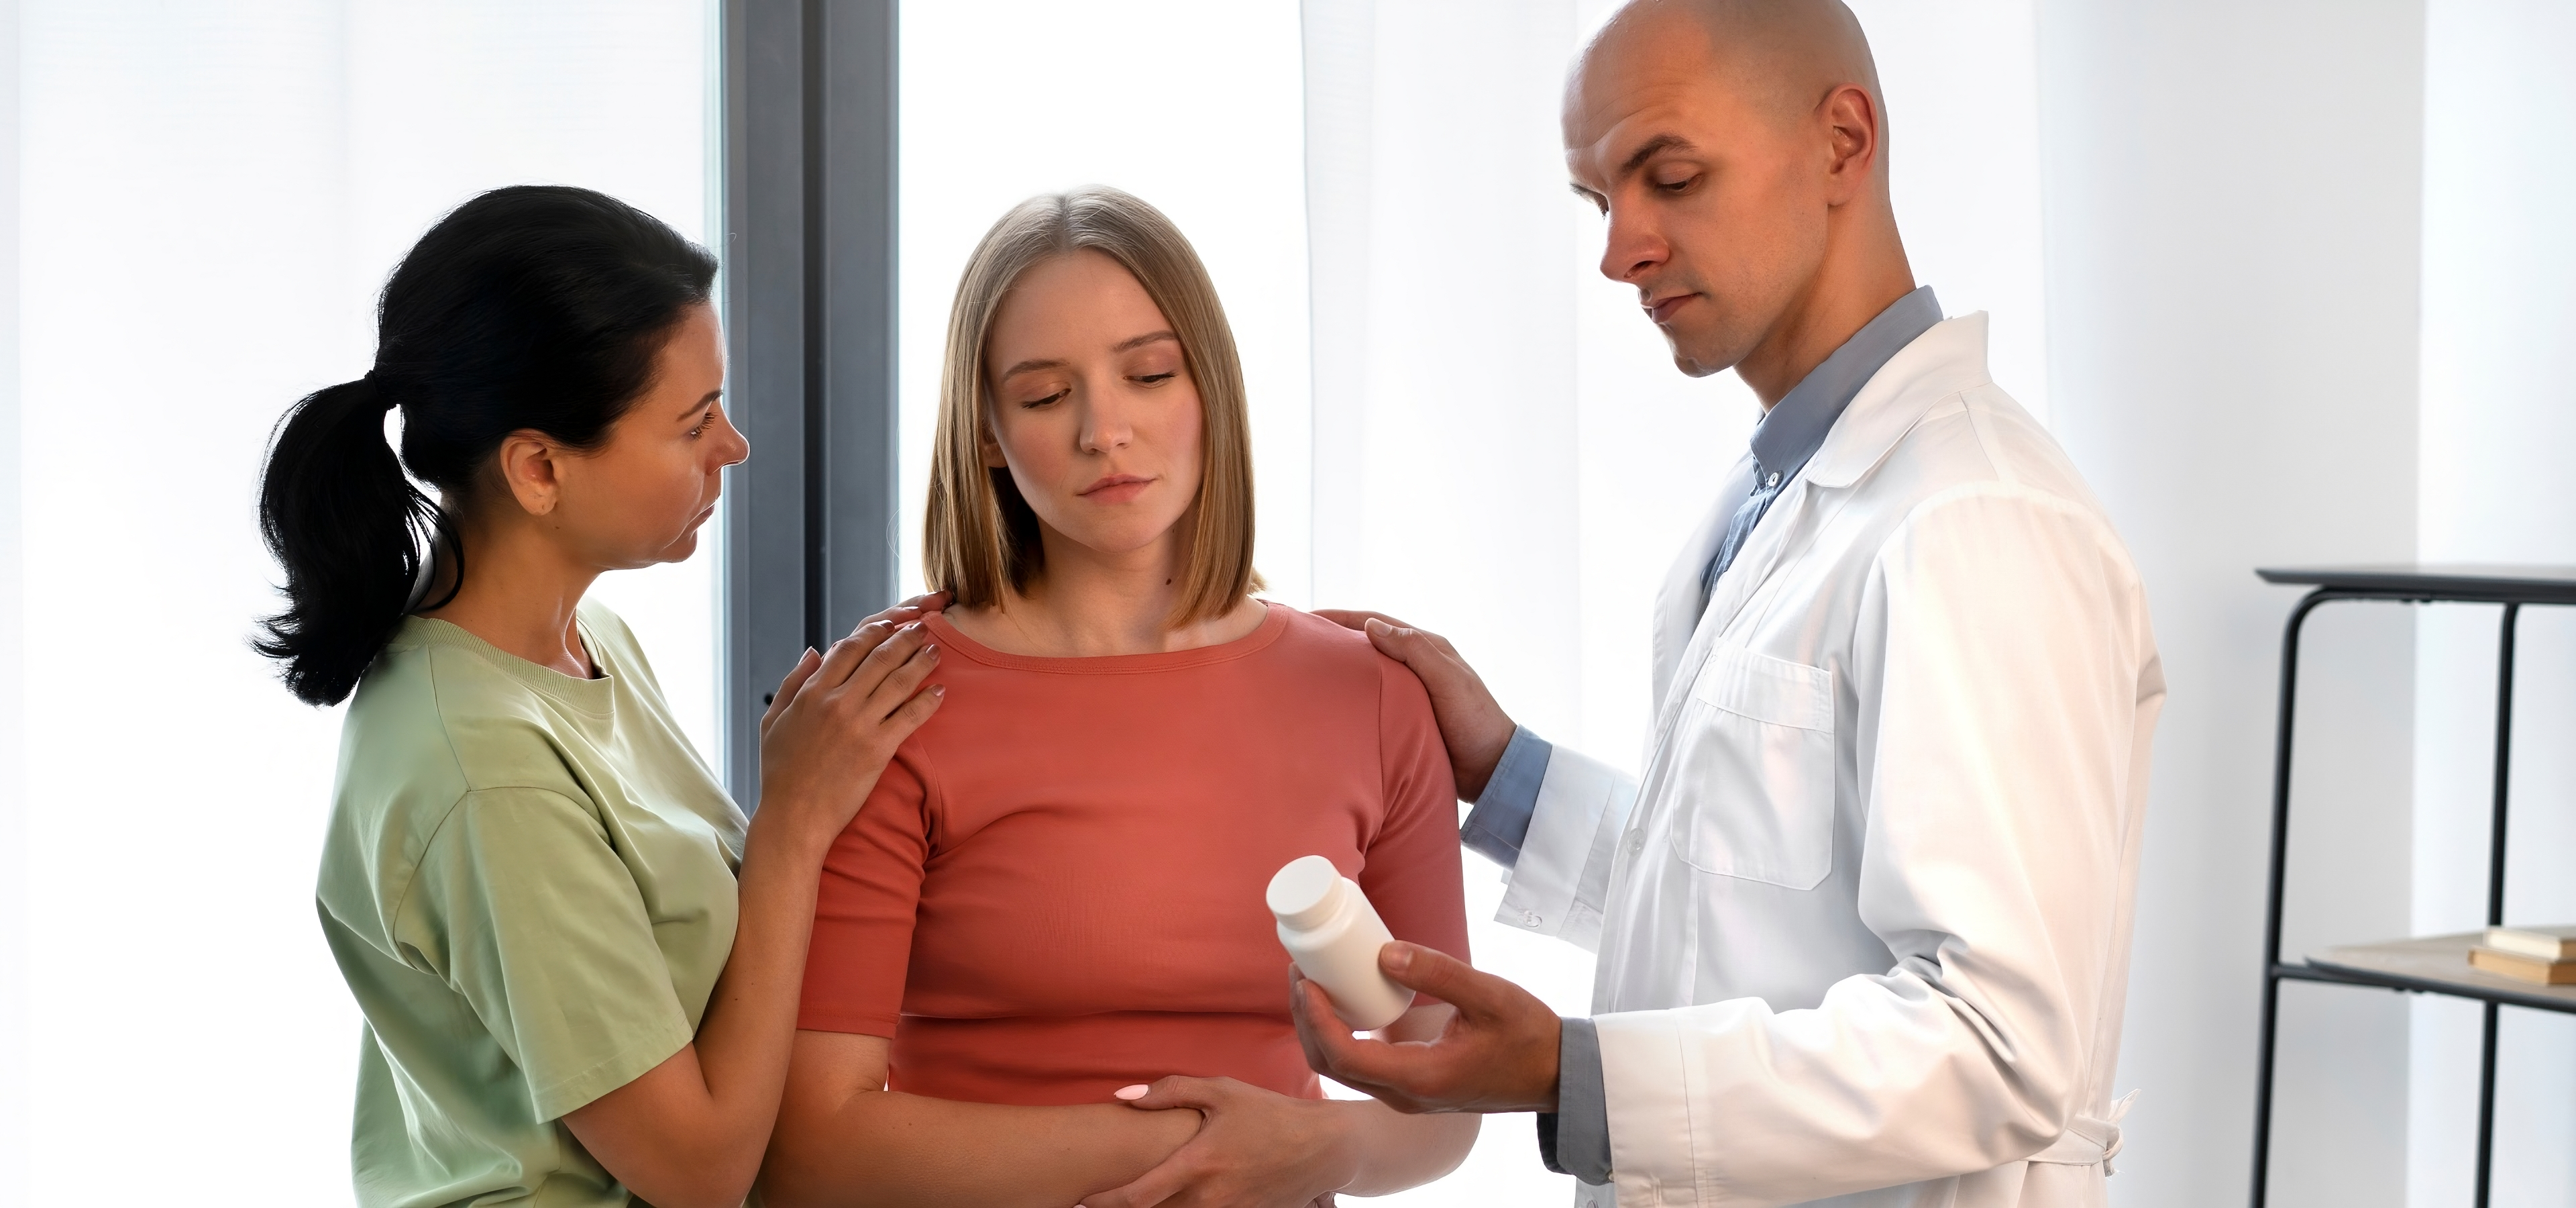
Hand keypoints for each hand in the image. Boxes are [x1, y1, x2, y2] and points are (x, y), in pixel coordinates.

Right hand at [754, 593, 951, 844]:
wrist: (795, 817)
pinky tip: (939, 691)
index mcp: (811, 693)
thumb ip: (792, 682)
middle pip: (878, 657)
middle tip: (922, 629)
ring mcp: (859, 724)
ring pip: (898, 680)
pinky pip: (909, 716)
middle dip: (904, 638)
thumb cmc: (781, 773)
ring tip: (936, 651)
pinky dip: (927, 700)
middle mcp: (837, 702)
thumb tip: (814, 651)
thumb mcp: (773, 722)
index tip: (890, 625)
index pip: (848, 648)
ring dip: (920, 661)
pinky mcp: (878, 748)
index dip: (873, 632)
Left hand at [1079, 1077, 1356, 1207]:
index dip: (1103, 1202)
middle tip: (1099, 1201)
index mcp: (1198, 1163)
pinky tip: (1172, 1202)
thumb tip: (1122, 1097)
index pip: (1136, 1197)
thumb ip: (1169, 1091)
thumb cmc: (1268, 1113)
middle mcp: (1210, 1198)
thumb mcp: (1221, 1091)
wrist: (1323, 1147)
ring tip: (1134, 1202)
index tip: (1083, 1197)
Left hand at [1290, 942, 1559, 1114]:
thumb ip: (1438, 973)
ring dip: (1319, 1027)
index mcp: (1419, 1079)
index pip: (1344, 1056)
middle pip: (1330, 1065)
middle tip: (1300, 971)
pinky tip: (1342, 999)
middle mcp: (1404, 1096)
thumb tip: (1382, 953)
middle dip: (1306, 1019)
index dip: (1314, 1018)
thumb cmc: (1528, 1036)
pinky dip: (1340, 1033)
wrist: (1555, 1074)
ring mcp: (1406, 1095)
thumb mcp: (1489, 995)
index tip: (1305, 978)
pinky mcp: (1411, 1084)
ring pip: (1342, 1068)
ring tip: (1311, 980)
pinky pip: (1361, 1064)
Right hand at [1312, 611, 1512, 798]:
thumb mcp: (1448, 682)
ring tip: (1301, 673)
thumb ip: (1415, 651)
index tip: (1304, 619)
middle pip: (1365, 645)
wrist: (1493, 769)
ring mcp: (1408, 692)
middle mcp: (1414, 665)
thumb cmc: (1475, 722)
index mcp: (1426, 647)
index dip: (1338, 618)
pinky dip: (1348, 697)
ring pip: (1365, 673)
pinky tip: (1327, 707)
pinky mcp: (1404, 718)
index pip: (1374, 623)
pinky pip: (1369, 700)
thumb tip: (1372, 625)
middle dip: (1331, 641)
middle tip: (1293, 643)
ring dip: (1337, 670)